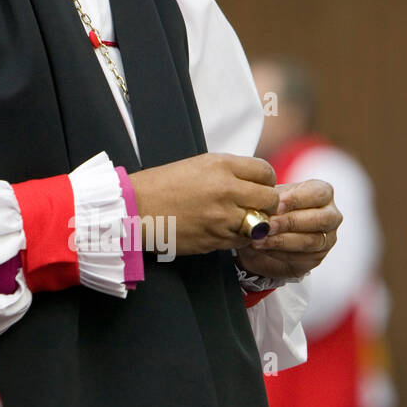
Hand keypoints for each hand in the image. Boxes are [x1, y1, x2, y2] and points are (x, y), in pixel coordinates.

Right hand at [129, 153, 278, 255]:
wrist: (136, 209)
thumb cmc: (163, 185)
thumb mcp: (199, 165)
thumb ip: (229, 171)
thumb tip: (253, 182)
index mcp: (222, 166)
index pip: (265, 172)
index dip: (267, 181)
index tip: (260, 187)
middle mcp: (226, 190)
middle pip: (270, 199)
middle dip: (266, 204)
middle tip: (255, 206)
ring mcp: (222, 217)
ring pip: (260, 224)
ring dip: (254, 224)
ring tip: (240, 221)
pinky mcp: (215, 239)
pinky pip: (242, 241)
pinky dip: (240, 238)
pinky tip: (226, 231)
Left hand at [235, 179, 340, 278]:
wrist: (268, 235)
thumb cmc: (273, 209)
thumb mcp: (272, 199)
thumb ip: (272, 200)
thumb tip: (265, 206)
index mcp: (323, 193)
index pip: (319, 193)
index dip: (297, 199)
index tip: (276, 203)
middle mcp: (331, 215)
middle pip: (320, 219)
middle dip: (291, 222)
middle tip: (267, 224)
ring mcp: (327, 239)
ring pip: (310, 241)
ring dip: (281, 240)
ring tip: (259, 239)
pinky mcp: (317, 257)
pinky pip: (301, 257)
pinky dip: (279, 253)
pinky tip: (264, 247)